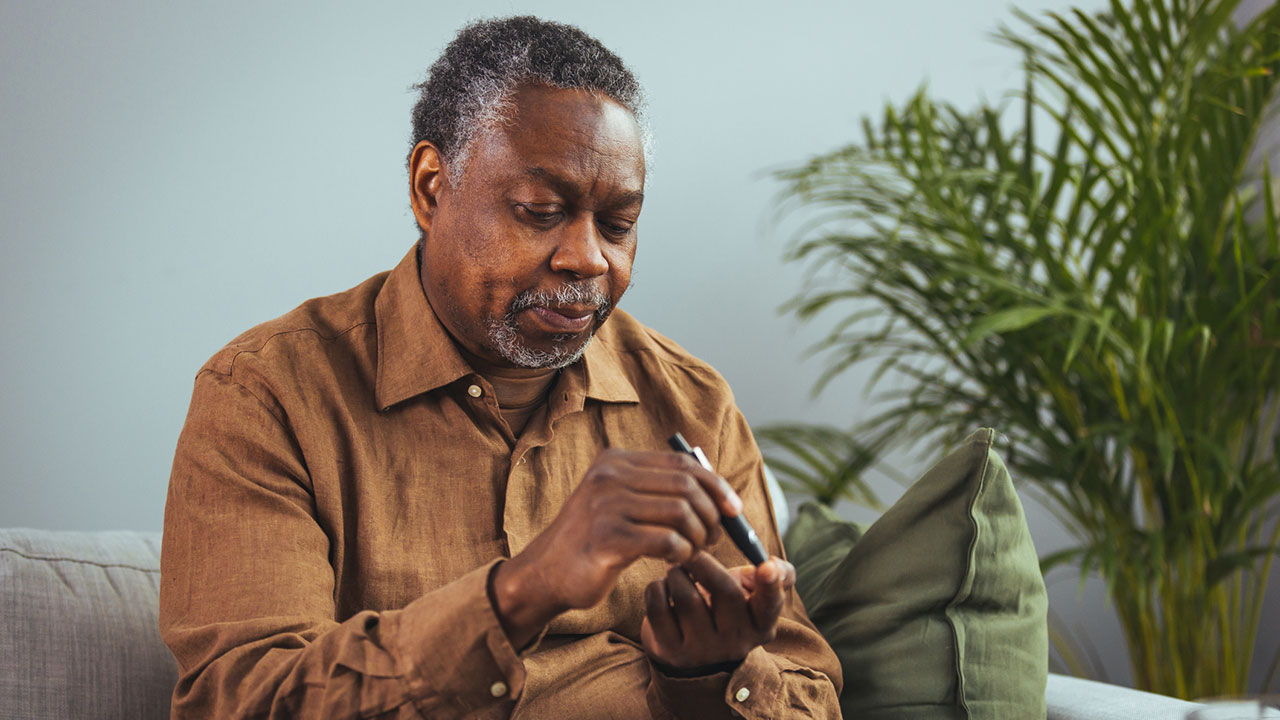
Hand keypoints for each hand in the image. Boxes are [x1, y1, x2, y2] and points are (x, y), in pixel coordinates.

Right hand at [491, 449, 742, 647]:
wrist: (546, 573)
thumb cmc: (593, 541)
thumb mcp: (619, 502)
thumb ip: (656, 488)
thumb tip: (715, 485)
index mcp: (615, 461)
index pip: (682, 462)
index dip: (715, 484)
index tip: (733, 509)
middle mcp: (609, 476)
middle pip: (687, 486)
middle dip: (712, 514)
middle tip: (714, 537)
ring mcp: (606, 506)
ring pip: (681, 514)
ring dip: (698, 537)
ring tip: (692, 551)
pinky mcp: (608, 539)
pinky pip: (668, 542)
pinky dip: (682, 554)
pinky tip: (674, 562)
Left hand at [640, 551, 794, 670]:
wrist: (693, 650)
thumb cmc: (726, 609)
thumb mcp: (753, 593)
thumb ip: (776, 574)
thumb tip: (774, 564)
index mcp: (761, 624)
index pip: (770, 605)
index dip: (770, 585)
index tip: (767, 565)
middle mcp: (735, 642)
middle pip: (725, 592)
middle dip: (704, 563)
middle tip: (691, 551)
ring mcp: (702, 650)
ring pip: (686, 598)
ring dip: (677, 574)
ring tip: (677, 571)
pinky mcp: (671, 651)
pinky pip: (659, 607)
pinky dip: (657, 588)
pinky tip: (663, 588)